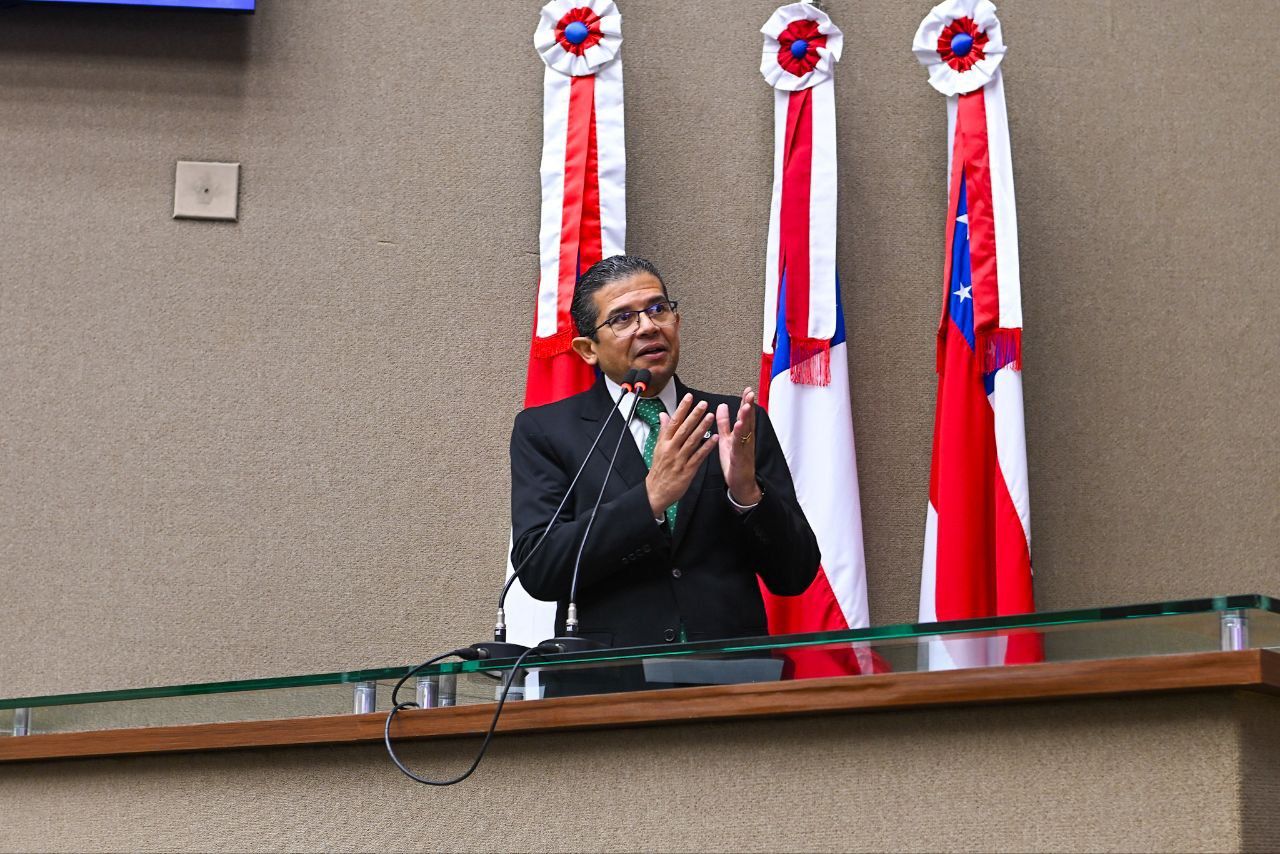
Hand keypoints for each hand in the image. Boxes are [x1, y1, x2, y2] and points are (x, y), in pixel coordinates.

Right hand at [645, 394, 717, 517]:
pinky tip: (714, 439)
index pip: (673, 422)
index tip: (689, 398)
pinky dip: (706, 448)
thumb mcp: (657, 448)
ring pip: (692, 441)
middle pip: (683, 429)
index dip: (682, 409)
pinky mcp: (687, 470)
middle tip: (703, 404)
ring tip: (711, 416)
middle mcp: (671, 449)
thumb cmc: (659, 470)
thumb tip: (663, 414)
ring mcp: (680, 459)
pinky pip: (698, 457)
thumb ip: (663, 430)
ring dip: (702, 428)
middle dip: (694, 415)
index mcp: (664, 442)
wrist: (656, 491)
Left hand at [716, 388, 761, 505]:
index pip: (744, 415)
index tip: (747, 389)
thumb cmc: (734, 461)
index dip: (746, 402)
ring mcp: (744, 448)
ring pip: (746, 430)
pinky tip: (739, 425)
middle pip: (748, 419)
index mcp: (742, 434)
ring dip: (746, 417)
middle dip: (749, 406)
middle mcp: (746, 439)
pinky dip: (740, 434)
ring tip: (746, 405)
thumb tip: (722, 406)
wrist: (741, 483)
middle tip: (750, 393)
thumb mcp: (726, 439)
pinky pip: (740, 444)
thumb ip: (724, 423)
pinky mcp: (740, 457)